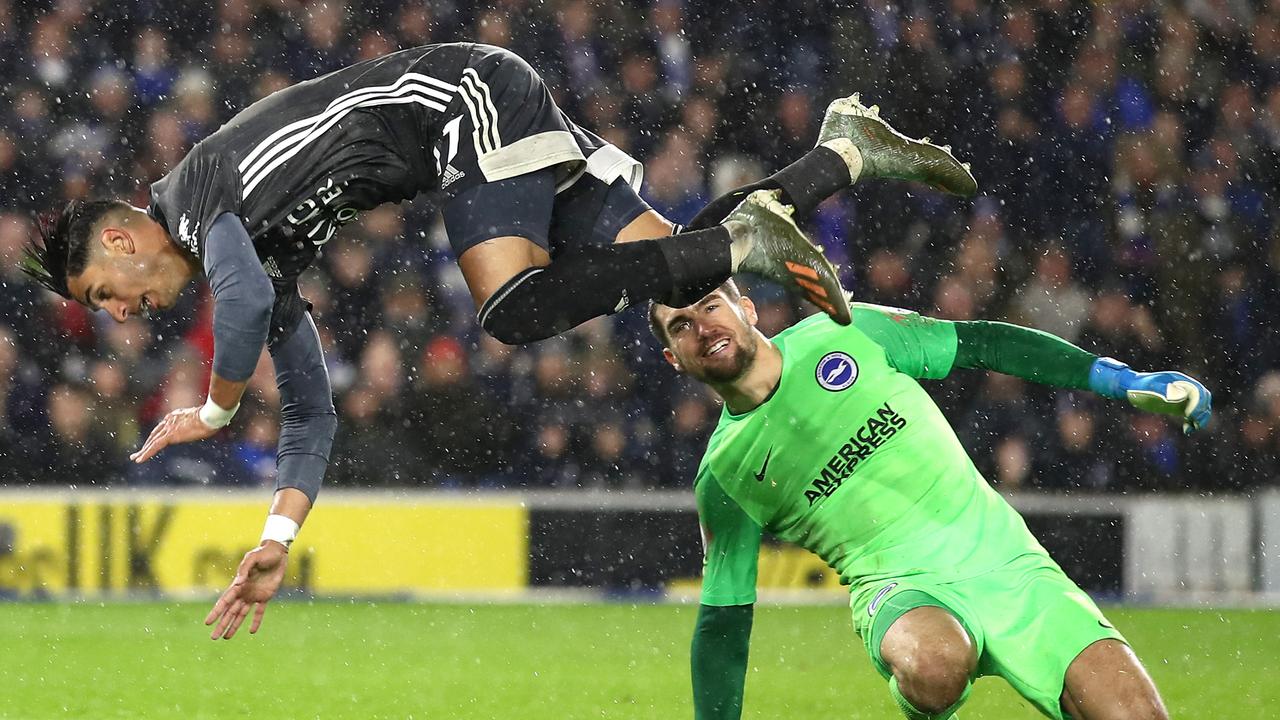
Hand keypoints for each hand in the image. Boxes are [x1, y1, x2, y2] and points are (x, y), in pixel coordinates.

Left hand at [130, 406, 219, 462]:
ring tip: (135, 458)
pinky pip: (155, 446)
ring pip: (152, 441)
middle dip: (147, 443)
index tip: (153, 441)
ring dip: (143, 450)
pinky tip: (140, 459)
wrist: (210, 415)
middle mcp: (169, 420)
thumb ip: (200, 422)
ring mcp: (169, 427)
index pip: (163, 427)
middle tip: (138, 452)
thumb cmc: (212, 416)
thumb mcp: (203, 418)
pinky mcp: (170, 435)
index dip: (157, 435)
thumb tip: (209, 424)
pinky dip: (146, 453)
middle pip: (155, 433)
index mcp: (176, 415)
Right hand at [204, 541, 288, 638]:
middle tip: (214, 637)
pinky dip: (256, 621)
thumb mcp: (252, 558)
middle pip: (230, 612)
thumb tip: (238, 582)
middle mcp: (243, 592)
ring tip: (226, 637)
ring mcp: (254, 595)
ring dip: (234, 626)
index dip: (216, 612)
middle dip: (222, 624)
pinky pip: (259, 612)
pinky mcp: (266, 596)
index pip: (224, 601)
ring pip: (241, 614)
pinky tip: (252, 631)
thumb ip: (244, 569)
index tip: (207, 623)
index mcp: (238, 584)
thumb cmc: (263, 553)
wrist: (278, 553)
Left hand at [1089, 358, 1212, 433]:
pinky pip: (1192, 414)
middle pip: (1204, 398)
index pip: (1198, 391)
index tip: (1189, 414)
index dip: (1198, 403)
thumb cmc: (1138, 387)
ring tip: (1194, 427)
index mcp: (1180, 381)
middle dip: (1202, 410)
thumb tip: (1183, 396)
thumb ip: (1164, 390)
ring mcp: (1182, 397)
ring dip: (1201, 418)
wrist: (1130, 388)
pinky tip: (1187, 430)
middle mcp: (1184, 388)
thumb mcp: (1149, 388)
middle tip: (1194, 421)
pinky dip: (1193, 422)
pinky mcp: (1178, 406)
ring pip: (1200, 407)